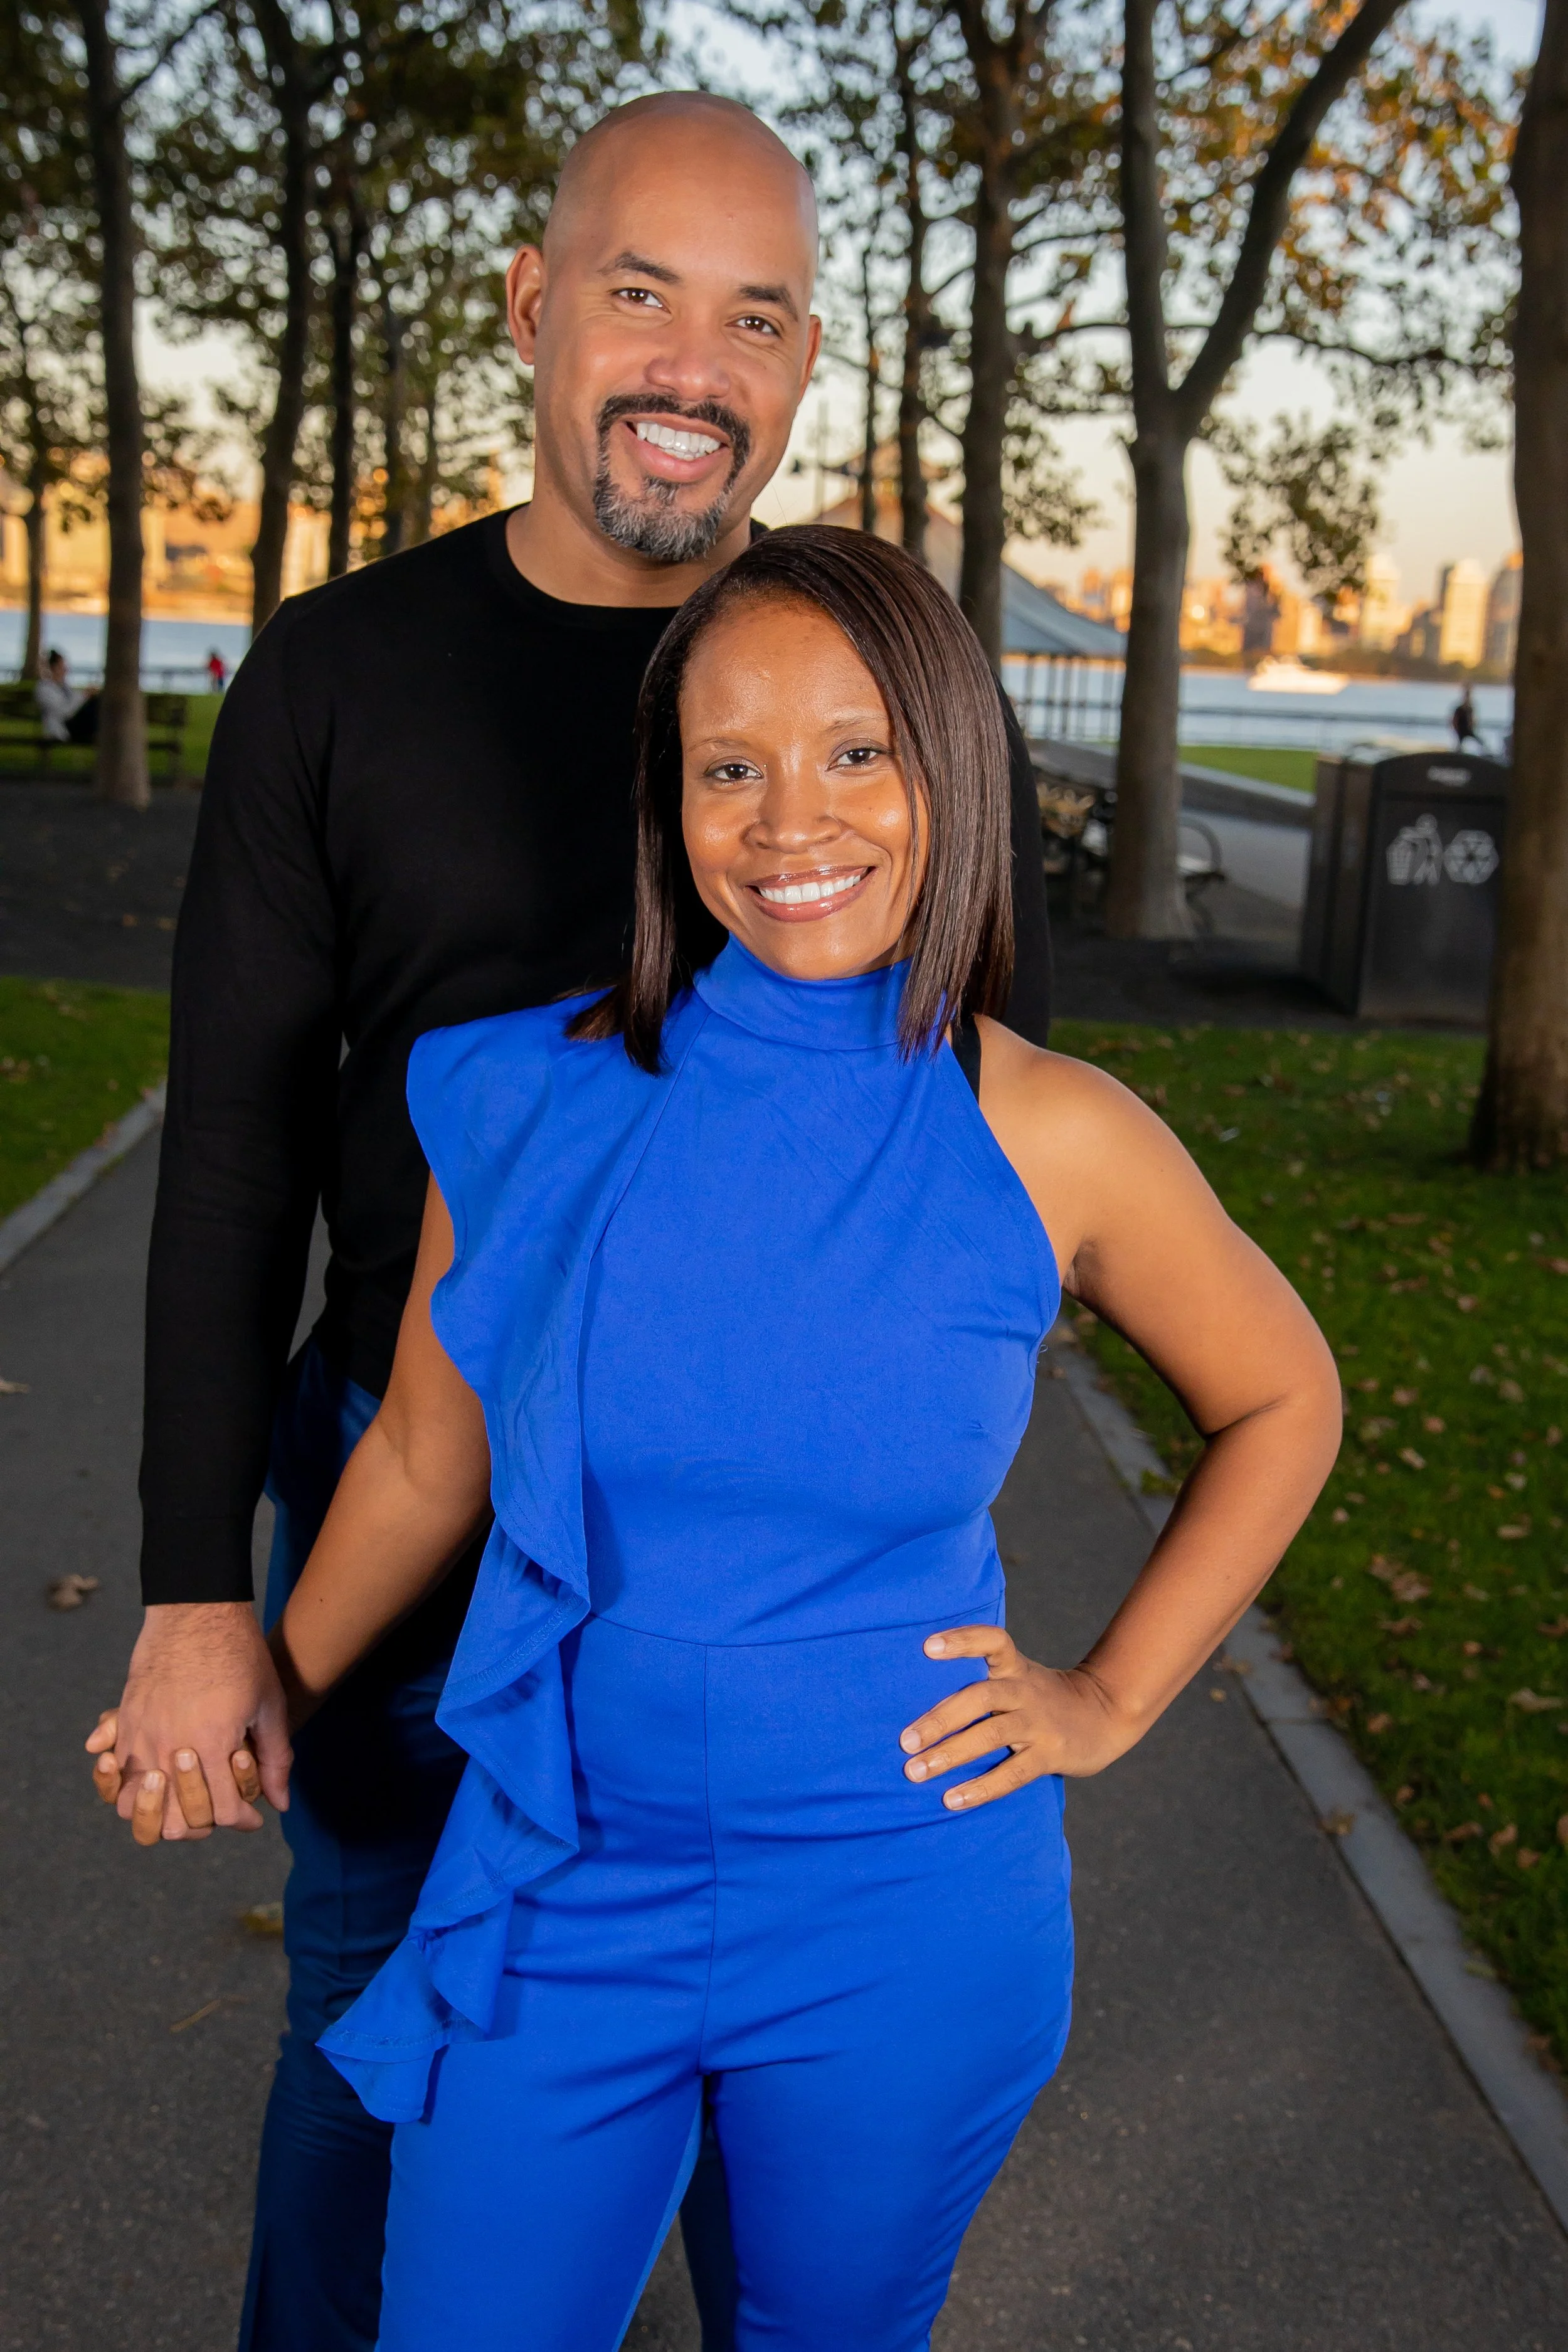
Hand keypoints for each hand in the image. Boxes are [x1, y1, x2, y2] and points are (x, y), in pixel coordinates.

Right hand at [84, 1602, 291, 1842]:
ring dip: (159, 1813)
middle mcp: (172, 1746)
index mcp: (212, 1743)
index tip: (250, 1816)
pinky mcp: (125, 1723)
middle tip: (220, 1809)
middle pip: (177, 1821)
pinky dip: (127, 1788)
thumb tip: (280, 1804)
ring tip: (182, 1801)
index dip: (241, 1820)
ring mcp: (142, 1735)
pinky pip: (114, 1776)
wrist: (198, 1610)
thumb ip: (275, 1757)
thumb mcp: (269, 1704)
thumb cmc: (241, 1655)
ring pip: (135, 1807)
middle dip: (204, 1823)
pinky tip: (151, 1780)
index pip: (221, 1812)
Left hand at [898, 1625, 1137, 1809]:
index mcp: (1014, 1668)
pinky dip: (981, 1787)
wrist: (1106, 1715)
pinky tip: (952, 1799)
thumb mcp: (1019, 1677)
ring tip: (916, 1772)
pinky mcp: (1050, 1755)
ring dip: (951, 1754)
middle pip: (981, 1696)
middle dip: (940, 1719)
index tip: (927, 1647)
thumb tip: (914, 1700)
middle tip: (905, 1741)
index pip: (992, 1641)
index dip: (962, 1641)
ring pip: (991, 1735)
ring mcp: (1038, 1724)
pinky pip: (1012, 1773)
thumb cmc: (1042, 1699)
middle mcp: (1025, 1691)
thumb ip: (982, 1681)